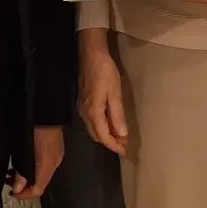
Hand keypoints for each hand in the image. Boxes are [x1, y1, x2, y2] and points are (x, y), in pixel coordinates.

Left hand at [11, 126, 64, 199]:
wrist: (47, 112)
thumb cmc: (35, 129)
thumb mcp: (24, 151)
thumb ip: (22, 171)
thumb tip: (18, 188)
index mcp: (47, 166)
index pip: (38, 190)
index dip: (24, 195)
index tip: (12, 193)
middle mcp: (54, 164)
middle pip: (41, 185)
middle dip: (25, 188)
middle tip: (10, 183)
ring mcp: (57, 157)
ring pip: (43, 176)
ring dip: (29, 179)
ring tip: (14, 173)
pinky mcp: (56, 151)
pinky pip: (46, 168)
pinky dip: (35, 170)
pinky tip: (26, 163)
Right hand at [77, 29, 127, 155]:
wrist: (91, 55)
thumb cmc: (105, 72)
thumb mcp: (115, 93)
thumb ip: (117, 115)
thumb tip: (122, 134)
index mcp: (93, 113)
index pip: (103, 136)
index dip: (114, 146)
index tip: (124, 152)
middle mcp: (85, 114)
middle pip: (97, 135)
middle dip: (110, 142)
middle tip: (124, 145)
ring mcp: (82, 108)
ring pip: (93, 129)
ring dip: (106, 135)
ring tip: (120, 136)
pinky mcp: (83, 103)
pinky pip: (92, 121)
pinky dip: (101, 127)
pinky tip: (110, 124)